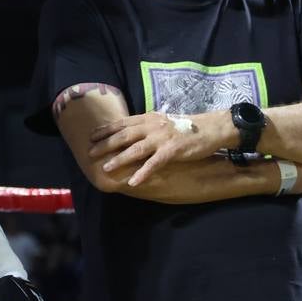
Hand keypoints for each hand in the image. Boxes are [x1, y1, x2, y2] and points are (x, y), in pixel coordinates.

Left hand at [88, 111, 223, 185]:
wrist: (210, 128)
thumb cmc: (185, 127)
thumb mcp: (162, 121)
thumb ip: (146, 126)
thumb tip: (128, 133)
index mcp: (148, 118)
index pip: (122, 123)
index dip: (106, 129)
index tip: (91, 136)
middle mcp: (152, 126)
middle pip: (124, 135)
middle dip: (106, 144)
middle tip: (91, 153)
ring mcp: (162, 138)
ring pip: (136, 149)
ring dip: (120, 159)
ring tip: (107, 168)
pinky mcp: (172, 150)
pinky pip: (154, 164)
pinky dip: (143, 173)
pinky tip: (133, 182)